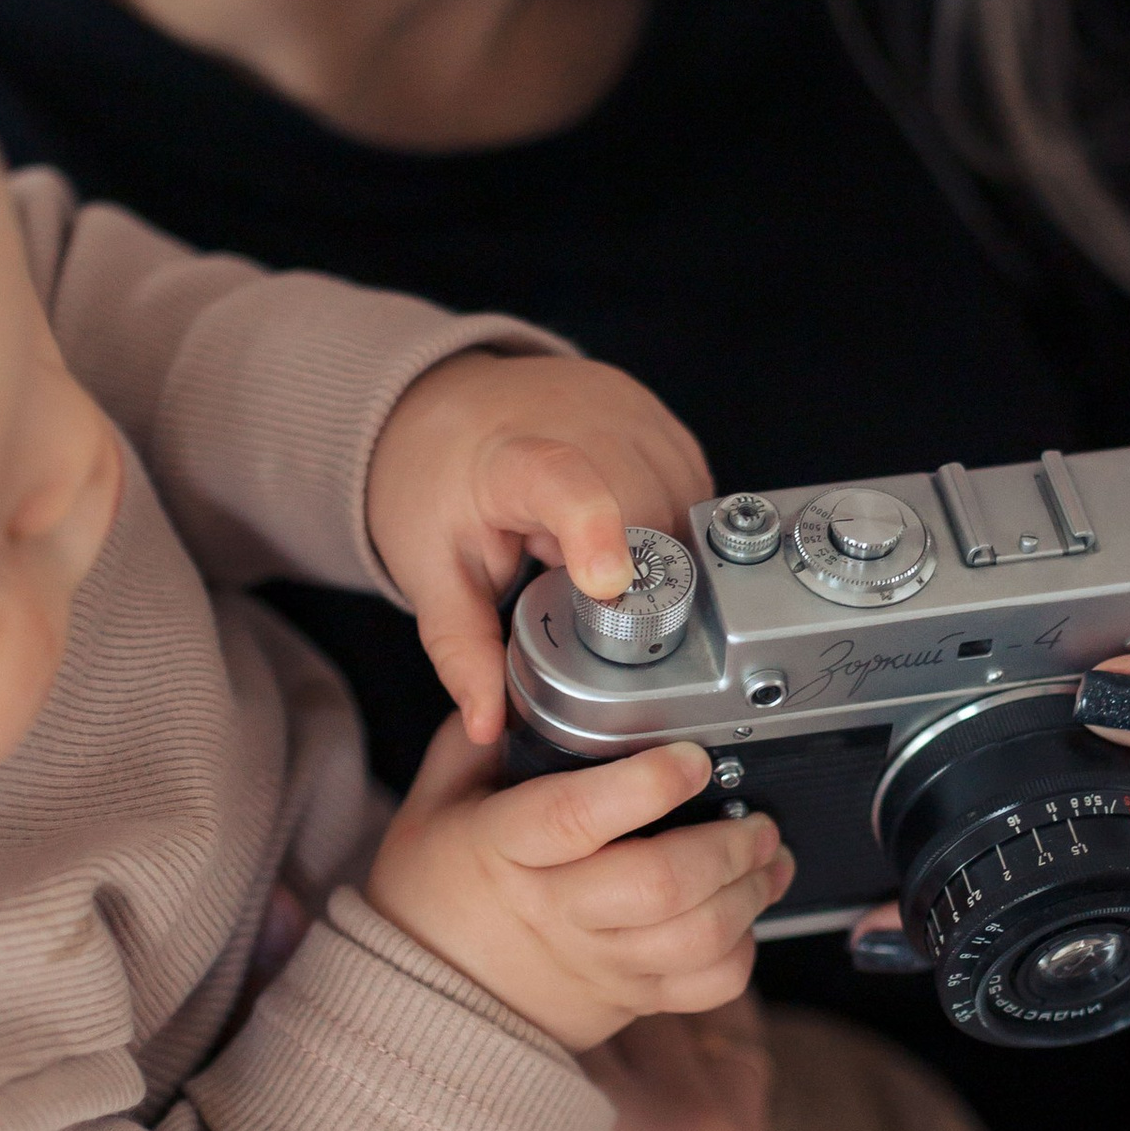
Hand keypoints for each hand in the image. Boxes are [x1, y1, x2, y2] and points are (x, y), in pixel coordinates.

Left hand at [366, 348, 710, 742]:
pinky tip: (626, 534)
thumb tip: (486, 723)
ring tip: (598, 559)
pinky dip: (671, 528)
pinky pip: (695, 491)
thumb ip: (464, 649)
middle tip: (586, 601)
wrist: (451, 407)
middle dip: (636, 585)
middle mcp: (586, 425)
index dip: (594, 533)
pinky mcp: (665, 420)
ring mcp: (633, 417)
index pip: (563, 485)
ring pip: (685, 513)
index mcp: (515, 463)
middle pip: (647, 522)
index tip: (606, 586)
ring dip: (659, 558)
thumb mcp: (433, 573)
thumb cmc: (439, 486)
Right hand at [366, 715, 792, 1047]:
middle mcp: (554, 910)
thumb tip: (524, 680)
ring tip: (765, 855)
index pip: (577, 817)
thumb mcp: (437, 797)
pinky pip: (703, 987)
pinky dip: (740, 951)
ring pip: (695, 938)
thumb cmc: (433, 888)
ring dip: (749, 892)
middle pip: (660, 884)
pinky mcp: (624, 998)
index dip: (647, 784)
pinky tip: (742, 913)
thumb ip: (482, 733)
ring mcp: (595, 961)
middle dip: (729, 845)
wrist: (422, 994)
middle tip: (753, 817)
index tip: (691, 758)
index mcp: (504, 847)